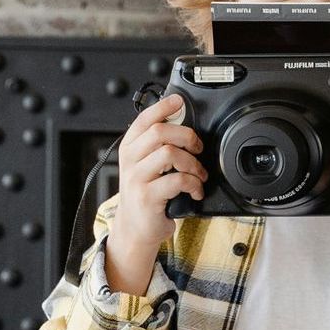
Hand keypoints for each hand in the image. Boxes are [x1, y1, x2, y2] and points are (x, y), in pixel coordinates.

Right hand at [107, 93, 204, 294]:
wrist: (135, 229)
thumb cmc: (146, 196)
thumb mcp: (146, 167)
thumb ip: (157, 147)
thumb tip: (182, 124)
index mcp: (130, 148)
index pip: (145, 118)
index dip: (164, 106)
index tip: (179, 101)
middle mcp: (130, 160)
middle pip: (161, 132)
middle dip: (187, 137)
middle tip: (197, 148)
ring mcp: (137, 178)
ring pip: (171, 154)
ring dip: (193, 164)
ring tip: (199, 175)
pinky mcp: (148, 197)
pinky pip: (178, 180)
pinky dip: (194, 184)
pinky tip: (196, 191)